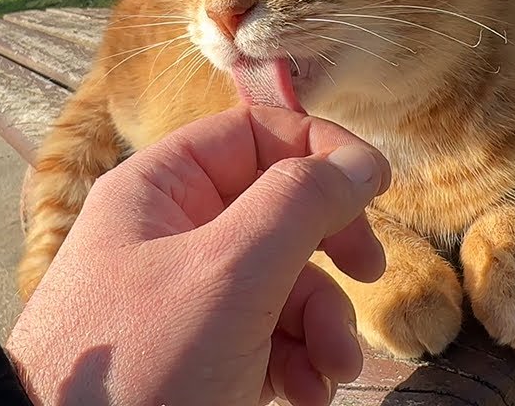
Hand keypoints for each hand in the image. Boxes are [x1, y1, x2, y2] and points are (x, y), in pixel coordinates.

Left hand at [5, 106, 390, 405]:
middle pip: (280, 213)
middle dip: (331, 250)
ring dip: (324, 323)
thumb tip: (358, 162)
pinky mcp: (203, 358)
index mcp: (161, 190)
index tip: (375, 185)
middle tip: (368, 272)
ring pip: (285, 284)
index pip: (253, 135)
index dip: (317, 151)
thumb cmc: (138, 363)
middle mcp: (174, 236)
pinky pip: (270, 338)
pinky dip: (300, 361)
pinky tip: (306, 392)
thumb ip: (298, 206)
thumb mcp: (228, 272)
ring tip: (331, 367)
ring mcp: (189, 301)